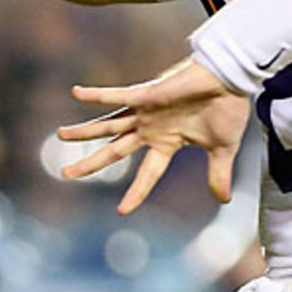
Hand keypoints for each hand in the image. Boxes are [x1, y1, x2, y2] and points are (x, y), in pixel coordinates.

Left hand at [58, 59, 250, 214]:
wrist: (231, 80)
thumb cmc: (227, 110)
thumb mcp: (222, 150)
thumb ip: (218, 174)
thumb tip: (224, 200)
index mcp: (168, 142)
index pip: (147, 174)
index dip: (135, 193)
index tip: (121, 211)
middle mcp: (151, 128)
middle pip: (114, 150)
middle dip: (90, 163)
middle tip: (66, 174)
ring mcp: (146, 111)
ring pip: (108, 125)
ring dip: (84, 132)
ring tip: (61, 135)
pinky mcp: (147, 93)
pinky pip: (117, 95)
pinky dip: (97, 95)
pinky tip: (76, 93)